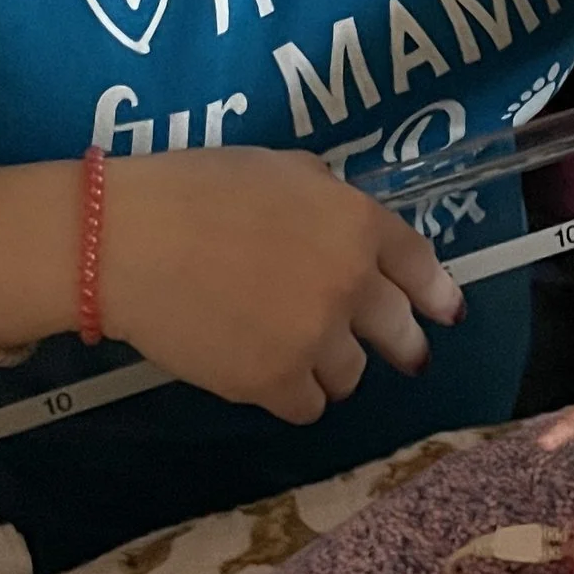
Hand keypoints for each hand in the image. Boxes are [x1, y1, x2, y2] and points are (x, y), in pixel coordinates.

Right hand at [89, 149, 464, 427]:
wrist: (128, 241)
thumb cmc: (195, 189)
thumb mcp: (279, 167)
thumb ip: (328, 198)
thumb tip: (344, 224)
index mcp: (357, 224)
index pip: (420, 266)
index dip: (436, 294)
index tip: (445, 313)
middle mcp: (352, 284)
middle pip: (399, 332)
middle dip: (401, 345)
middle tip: (398, 355)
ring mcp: (317, 338)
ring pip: (350, 376)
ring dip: (332, 367)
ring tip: (295, 351)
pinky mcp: (275, 383)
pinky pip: (306, 406)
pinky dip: (291, 394)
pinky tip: (265, 374)